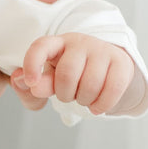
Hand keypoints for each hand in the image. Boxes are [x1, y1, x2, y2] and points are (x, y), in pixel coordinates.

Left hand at [16, 33, 135, 114]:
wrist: (105, 69)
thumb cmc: (71, 76)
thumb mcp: (50, 81)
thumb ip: (37, 85)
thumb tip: (26, 82)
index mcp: (57, 44)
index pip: (41, 47)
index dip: (32, 64)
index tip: (31, 81)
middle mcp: (80, 42)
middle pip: (67, 74)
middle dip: (65, 94)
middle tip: (69, 95)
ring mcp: (102, 50)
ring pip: (91, 84)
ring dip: (84, 100)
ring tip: (84, 97)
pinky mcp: (122, 62)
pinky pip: (113, 89)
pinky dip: (102, 105)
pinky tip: (97, 106)